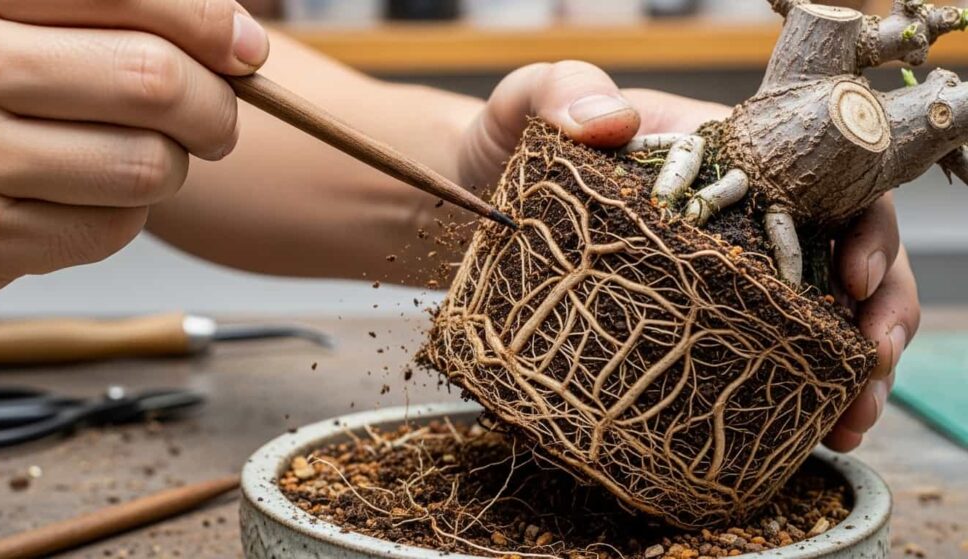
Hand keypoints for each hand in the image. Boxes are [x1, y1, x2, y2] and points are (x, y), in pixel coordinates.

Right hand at [0, 0, 268, 296]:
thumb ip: (83, 9)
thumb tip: (231, 35)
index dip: (208, 21)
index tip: (243, 47)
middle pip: (155, 82)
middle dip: (214, 104)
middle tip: (214, 115)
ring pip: (148, 165)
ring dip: (171, 164)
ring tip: (141, 153)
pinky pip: (111, 229)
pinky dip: (124, 212)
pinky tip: (84, 192)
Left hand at [457, 61, 918, 451]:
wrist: (475, 194)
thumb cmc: (511, 143)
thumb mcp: (530, 99)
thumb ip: (563, 91)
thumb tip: (609, 121)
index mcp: (723, 157)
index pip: (821, 184)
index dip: (860, 228)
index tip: (852, 277)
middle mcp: (736, 215)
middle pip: (839, 255)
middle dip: (875, 310)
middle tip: (871, 362)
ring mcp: (718, 273)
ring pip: (813, 316)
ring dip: (847, 369)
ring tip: (851, 420)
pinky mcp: (688, 320)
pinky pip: (756, 356)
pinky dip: (792, 393)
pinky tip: (809, 431)